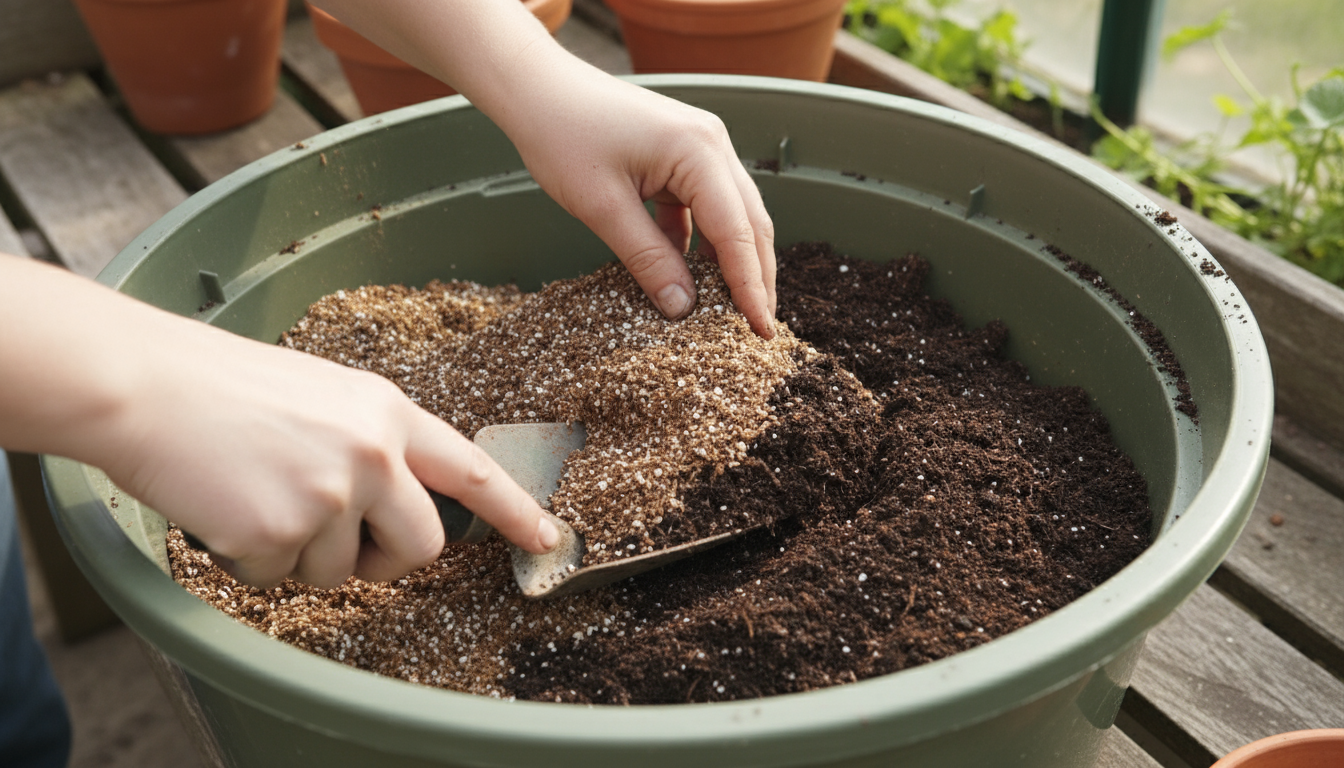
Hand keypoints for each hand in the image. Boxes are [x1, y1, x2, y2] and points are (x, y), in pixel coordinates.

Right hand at [0, 256, 557, 589]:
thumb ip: (372, 445)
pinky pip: (280, 578)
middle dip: (387, 562)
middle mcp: (373, 452)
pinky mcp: (280, 531)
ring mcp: (330, 493)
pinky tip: (225, 508)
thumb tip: (396, 505)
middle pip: (421, 545)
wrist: (144, 384)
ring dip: (301, 555)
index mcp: (388, 413)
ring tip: (256, 495)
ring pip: (342, 572)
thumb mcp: (323, 396)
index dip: (516, 510)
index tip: (549, 538)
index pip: (471, 470)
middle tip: (339, 543)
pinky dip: (250, 560)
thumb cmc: (223, 387)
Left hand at [309, 0, 777, 336]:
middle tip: (761, 329)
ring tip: (732, 309)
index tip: (761, 329)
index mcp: (698, 151)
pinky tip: (691, 275)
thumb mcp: (602, 207)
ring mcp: (699, 147)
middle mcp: (711, 144)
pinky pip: (703, 207)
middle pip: (748, 222)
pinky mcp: (681, 156)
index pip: (737, 231)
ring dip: (732, 261)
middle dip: (756, 277)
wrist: (536, 89)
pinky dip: (701, 242)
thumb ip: (647, 258)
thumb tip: (681, 307)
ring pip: (731, 215)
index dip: (751, 285)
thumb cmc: (562, 135)